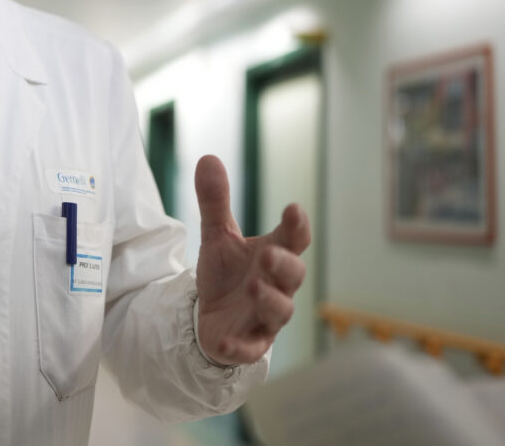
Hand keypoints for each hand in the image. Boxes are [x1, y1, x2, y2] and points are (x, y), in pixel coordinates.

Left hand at [194, 155, 310, 365]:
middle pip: (292, 276)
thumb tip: (208, 157)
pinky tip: (225, 341)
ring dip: (269, 300)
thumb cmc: (226, 274)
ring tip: (252, 287)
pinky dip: (240, 346)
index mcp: (273, 255)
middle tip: (269, 254)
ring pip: (279, 311)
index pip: (292, 239)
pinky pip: (250, 349)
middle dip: (284, 265)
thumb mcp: (217, 237)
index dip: (296, 226)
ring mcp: (265, 317)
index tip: (293, 208)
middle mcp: (276, 286)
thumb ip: (215, 202)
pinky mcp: (249, 344)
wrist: (212, 317)